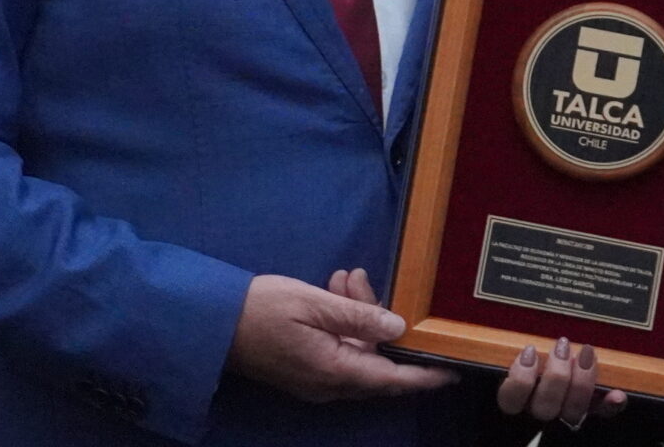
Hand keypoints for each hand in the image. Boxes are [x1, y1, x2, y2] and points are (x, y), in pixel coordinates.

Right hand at [227, 272, 456, 403]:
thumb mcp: (313, 303)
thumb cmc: (260, 309)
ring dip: (357, 315)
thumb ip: (358, 316)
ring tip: (344, 278)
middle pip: (375, 361)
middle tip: (361, 281)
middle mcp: (329, 384)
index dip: (424, 376)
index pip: (392, 379)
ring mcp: (315, 381)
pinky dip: (342, 324)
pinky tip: (334, 291)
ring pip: (356, 351)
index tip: (453, 371)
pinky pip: (338, 350)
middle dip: (380, 321)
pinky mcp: (304, 370)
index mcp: (334, 371)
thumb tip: (399, 327)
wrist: (211, 322)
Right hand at [497, 336, 628, 429]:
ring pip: (572, 411)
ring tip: (585, 352)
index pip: (510, 400)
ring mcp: (568, 415)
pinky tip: (617, 394)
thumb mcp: (522, 359)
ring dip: (581, 381)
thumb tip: (526, 347)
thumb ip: (521, 355)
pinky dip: (611, 404)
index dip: (519, 379)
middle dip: (556, 375)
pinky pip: (603, 414)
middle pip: (545, 407)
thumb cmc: (536, 369)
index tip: (529, 352)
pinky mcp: (592, 413)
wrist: (559, 393)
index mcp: (520, 400)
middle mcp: (542, 412)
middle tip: (561, 347)